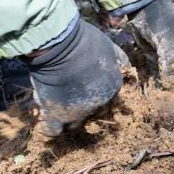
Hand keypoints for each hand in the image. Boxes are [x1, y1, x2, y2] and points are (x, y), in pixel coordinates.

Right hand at [24, 19, 125, 136]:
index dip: (94, 90)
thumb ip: (118, 59)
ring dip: (68, 116)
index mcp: (111, 88)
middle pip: (91, 110)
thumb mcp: (110, 48)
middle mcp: (97, 104)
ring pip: (74, 122)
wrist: (60, 47)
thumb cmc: (85, 43)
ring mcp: (76, 112)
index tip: (84, 84)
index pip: (106, 96)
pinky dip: (51, 128)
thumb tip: (125, 66)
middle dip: (82, 104)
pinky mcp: (56, 115)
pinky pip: (53, 130)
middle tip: (69, 92)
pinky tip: (48, 121)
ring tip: (57, 105)